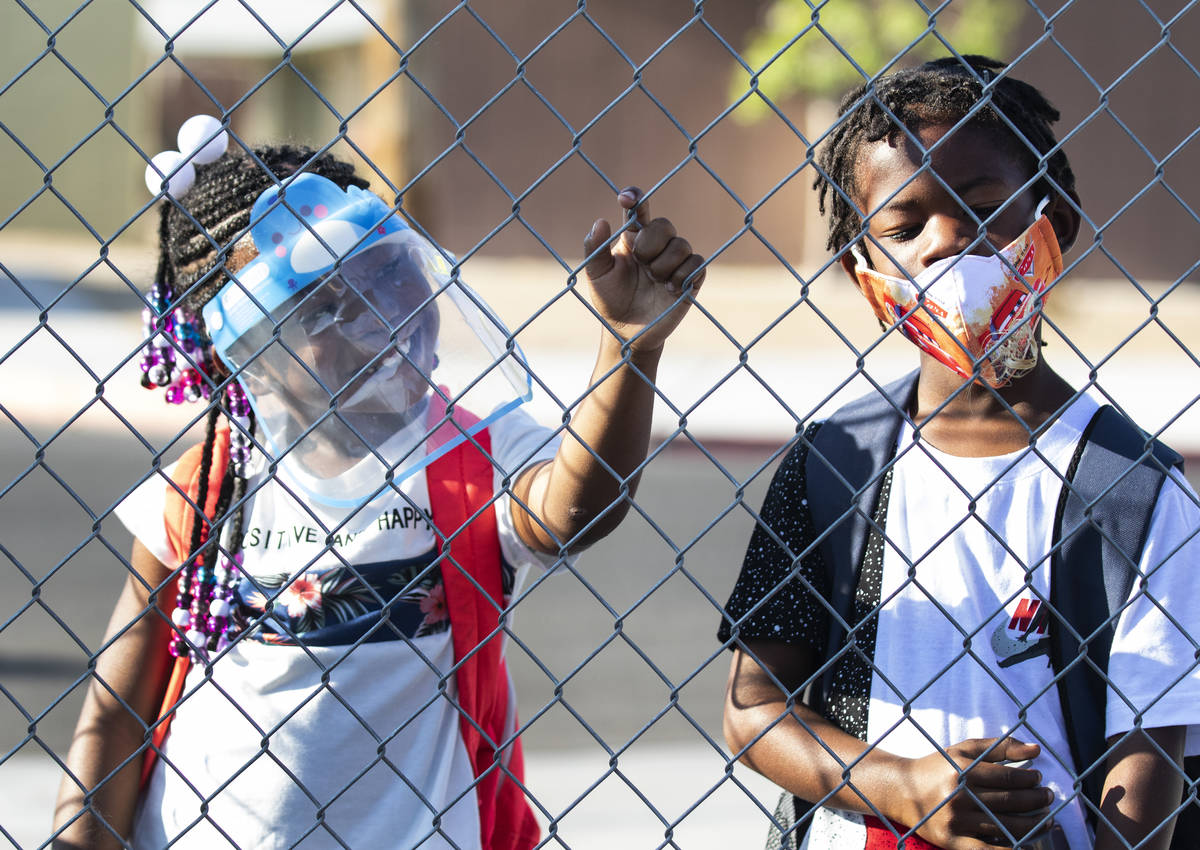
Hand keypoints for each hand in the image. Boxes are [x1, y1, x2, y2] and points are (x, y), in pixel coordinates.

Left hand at [582, 186, 704, 354]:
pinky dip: (682, 276)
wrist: (627, 332)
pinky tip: (669, 289)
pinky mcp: (690, 278)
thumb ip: (595, 248)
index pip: (639, 210)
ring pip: (681, 245)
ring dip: (664, 265)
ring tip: (654, 281)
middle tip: (641, 262)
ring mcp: (675, 261)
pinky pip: (696, 263)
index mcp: (633, 238)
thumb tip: (601, 221)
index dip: (636, 198)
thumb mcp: (597, 275)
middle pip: (665, 224)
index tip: (626, 199)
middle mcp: (656, 245)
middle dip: (651, 243)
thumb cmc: (610, 300)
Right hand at [900, 738, 1055, 849]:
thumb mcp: (964, 749)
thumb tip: (1036, 750)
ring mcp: (956, 820)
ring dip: (1033, 824)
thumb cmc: (938, 767)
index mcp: (962, 770)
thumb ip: (1000, 747)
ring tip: (1046, 819)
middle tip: (1048, 797)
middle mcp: (959, 795)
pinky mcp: (951, 841)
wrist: (901, 790)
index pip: (1008, 777)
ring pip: (1005, 826)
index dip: (1030, 779)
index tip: (1038, 779)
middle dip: (1036, 800)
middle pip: (1010, 802)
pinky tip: (1025, 845)